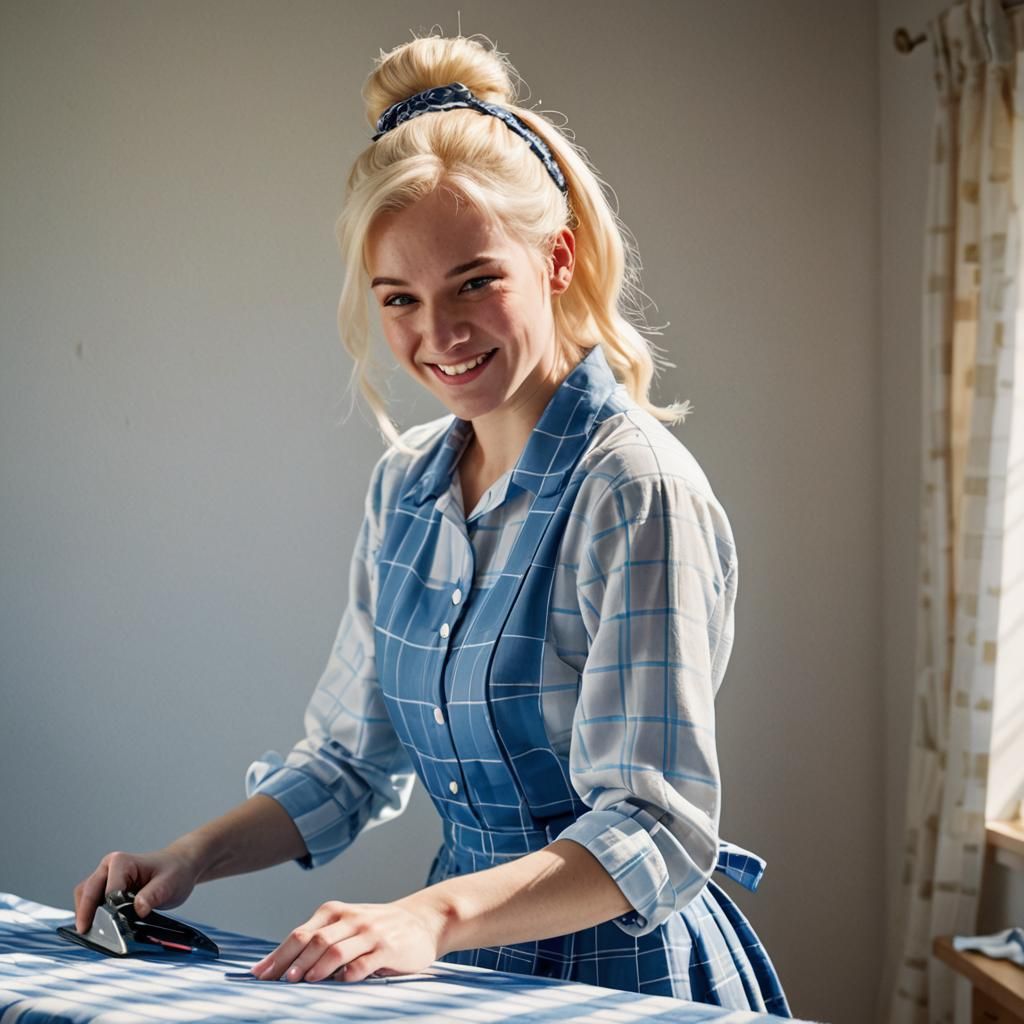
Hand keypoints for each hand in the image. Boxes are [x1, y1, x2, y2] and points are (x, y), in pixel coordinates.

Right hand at [73, 844, 200, 933]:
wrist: (180, 866)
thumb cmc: (175, 871)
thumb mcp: (169, 884)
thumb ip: (153, 895)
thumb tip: (138, 909)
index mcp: (121, 862)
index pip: (108, 891)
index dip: (109, 912)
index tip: (112, 930)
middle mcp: (109, 866)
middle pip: (87, 892)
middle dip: (86, 914)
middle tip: (90, 936)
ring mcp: (106, 876)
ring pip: (84, 896)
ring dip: (85, 914)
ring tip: (92, 934)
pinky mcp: (106, 886)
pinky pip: (91, 900)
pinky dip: (90, 913)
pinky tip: (98, 927)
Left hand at [251, 897, 446, 983]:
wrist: (422, 920)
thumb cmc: (377, 928)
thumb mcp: (349, 925)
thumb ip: (321, 938)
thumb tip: (283, 965)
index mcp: (336, 912)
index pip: (301, 933)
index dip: (278, 954)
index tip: (259, 974)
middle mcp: (352, 919)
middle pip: (315, 940)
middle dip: (292, 962)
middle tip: (277, 982)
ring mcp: (371, 933)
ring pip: (336, 950)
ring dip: (316, 968)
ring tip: (302, 983)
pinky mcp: (389, 948)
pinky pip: (365, 962)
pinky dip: (349, 974)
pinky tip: (340, 983)